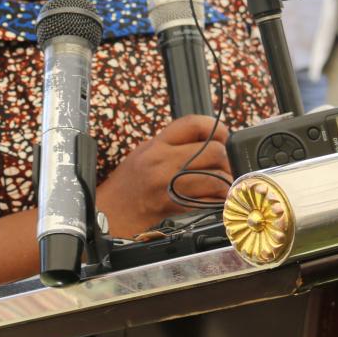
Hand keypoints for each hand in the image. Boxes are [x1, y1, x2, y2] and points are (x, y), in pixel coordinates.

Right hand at [96, 115, 231, 237]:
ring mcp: (171, 185)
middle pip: (213, 151)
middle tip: (225, 164)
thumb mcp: (146, 150)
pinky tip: (216, 199)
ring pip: (217, 177)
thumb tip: (210, 139)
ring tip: (223, 183)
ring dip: (227, 181)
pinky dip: (220, 200)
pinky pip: (210, 201)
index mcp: (157, 144)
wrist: (110, 212)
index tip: (222, 136)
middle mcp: (164, 162)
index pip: (194, 124)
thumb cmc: (129, 182)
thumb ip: (175, 142)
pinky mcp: (178, 206)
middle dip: (226, 158)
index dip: (216, 128)